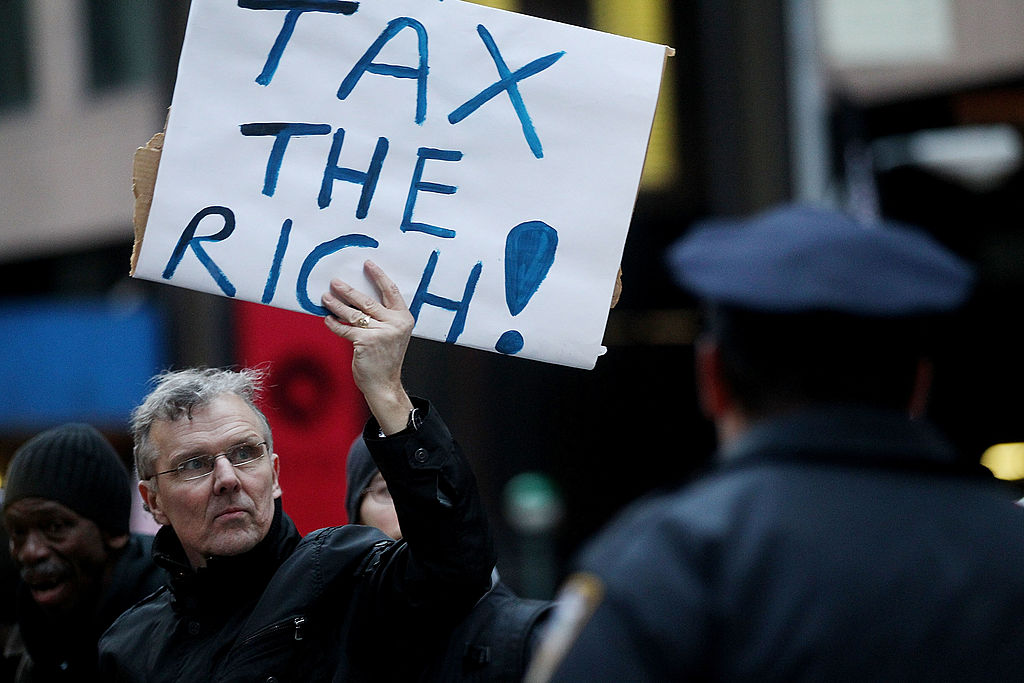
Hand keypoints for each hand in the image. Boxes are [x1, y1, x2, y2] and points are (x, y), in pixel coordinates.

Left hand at [322, 260, 414, 434]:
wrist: (384, 384)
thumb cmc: (385, 359)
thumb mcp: (392, 335)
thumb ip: (383, 317)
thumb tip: (358, 297)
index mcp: (404, 319)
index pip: (391, 291)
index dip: (378, 276)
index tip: (368, 264)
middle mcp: (395, 324)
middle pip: (368, 300)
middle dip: (349, 290)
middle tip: (335, 281)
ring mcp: (381, 333)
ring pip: (354, 313)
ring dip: (336, 304)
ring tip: (325, 297)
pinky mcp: (365, 342)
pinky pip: (345, 329)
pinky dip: (334, 324)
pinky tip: (327, 319)